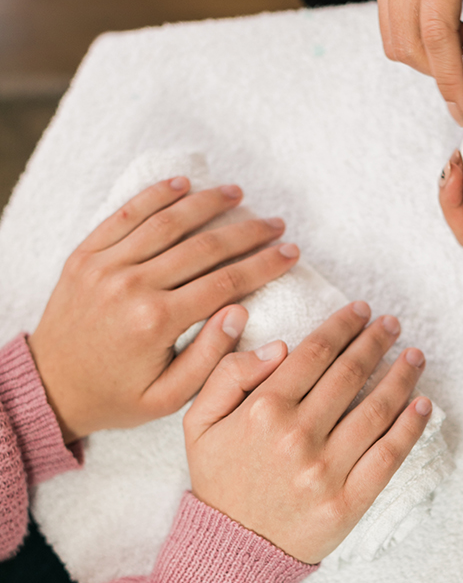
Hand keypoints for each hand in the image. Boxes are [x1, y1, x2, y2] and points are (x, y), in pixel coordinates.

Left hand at [29, 177, 299, 441]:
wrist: (51, 386)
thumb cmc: (116, 396)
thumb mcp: (169, 398)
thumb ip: (209, 357)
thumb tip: (240, 312)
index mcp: (156, 322)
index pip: (225, 282)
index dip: (264, 264)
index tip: (290, 252)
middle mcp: (131, 286)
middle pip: (203, 247)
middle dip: (247, 232)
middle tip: (275, 223)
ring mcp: (105, 265)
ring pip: (166, 222)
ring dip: (206, 204)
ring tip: (236, 194)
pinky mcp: (85, 254)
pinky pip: (124, 215)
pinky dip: (155, 196)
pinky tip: (183, 184)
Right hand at [184, 302, 431, 562]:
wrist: (232, 550)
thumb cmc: (219, 480)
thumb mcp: (198, 422)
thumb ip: (228, 375)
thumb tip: (278, 347)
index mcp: (263, 410)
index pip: (315, 353)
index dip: (342, 326)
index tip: (361, 310)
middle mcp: (298, 436)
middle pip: (349, 374)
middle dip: (376, 341)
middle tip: (392, 324)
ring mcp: (326, 470)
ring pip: (376, 410)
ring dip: (401, 376)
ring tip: (415, 355)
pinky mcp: (348, 502)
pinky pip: (388, 456)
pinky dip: (410, 427)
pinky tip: (422, 404)